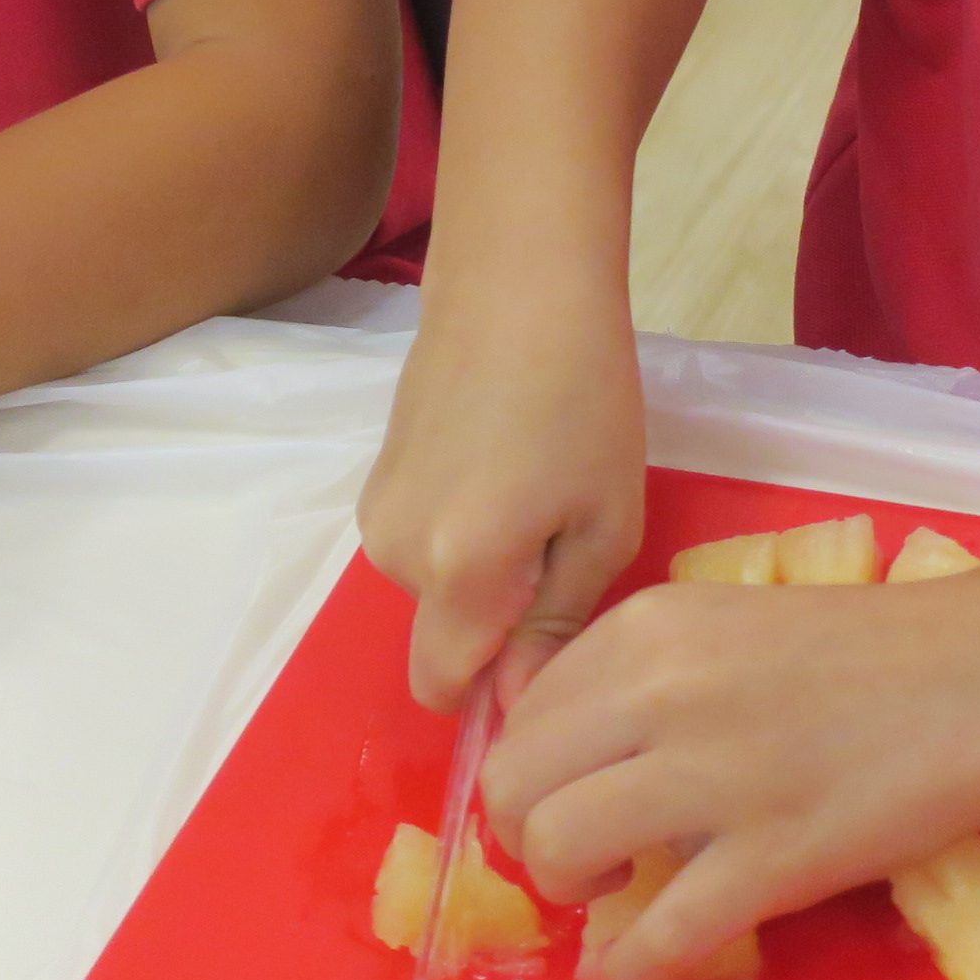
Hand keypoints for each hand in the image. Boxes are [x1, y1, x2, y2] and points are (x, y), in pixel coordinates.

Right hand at [360, 265, 649, 713]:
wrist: (517, 281)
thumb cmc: (584, 399)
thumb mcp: (605, 521)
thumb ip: (559, 621)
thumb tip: (520, 697)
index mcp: (457, 571)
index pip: (445, 689)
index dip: (500, 685)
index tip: (555, 639)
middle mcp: (395, 554)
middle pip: (444, 637)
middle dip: (497, 619)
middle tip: (563, 540)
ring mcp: (376, 510)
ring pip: (433, 587)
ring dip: (480, 569)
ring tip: (536, 489)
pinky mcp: (374, 475)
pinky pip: (421, 539)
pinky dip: (458, 527)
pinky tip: (501, 462)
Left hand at [486, 556, 979, 979]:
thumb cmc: (867, 651)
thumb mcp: (724, 624)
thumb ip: (639, 675)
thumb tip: (562, 756)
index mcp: (647, 628)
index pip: (521, 714)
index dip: (530, 771)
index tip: (564, 795)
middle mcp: (660, 691)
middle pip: (515, 785)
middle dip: (525, 834)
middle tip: (582, 850)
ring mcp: (714, 777)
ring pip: (559, 851)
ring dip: (569, 889)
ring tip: (619, 885)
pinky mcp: (771, 861)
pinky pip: (657, 936)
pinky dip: (628, 964)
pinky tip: (634, 963)